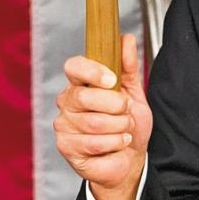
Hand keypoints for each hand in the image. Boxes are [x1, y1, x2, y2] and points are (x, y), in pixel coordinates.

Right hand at [54, 34, 151, 199]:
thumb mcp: (134, 93)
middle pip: (86, 96)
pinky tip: (118, 143)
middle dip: (116, 106)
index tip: (112, 80)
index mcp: (81, 84)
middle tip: (126, 111)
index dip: (92, 71)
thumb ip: (128, 67)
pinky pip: (94, 142)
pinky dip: (115, 143)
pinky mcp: (66, 146)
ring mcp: (64, 124)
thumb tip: (126, 39)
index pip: (74, 66)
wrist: (130, 160)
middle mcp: (68, 102)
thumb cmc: (128, 126)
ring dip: (119, 127)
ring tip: (124, 130)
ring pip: (94, 122)